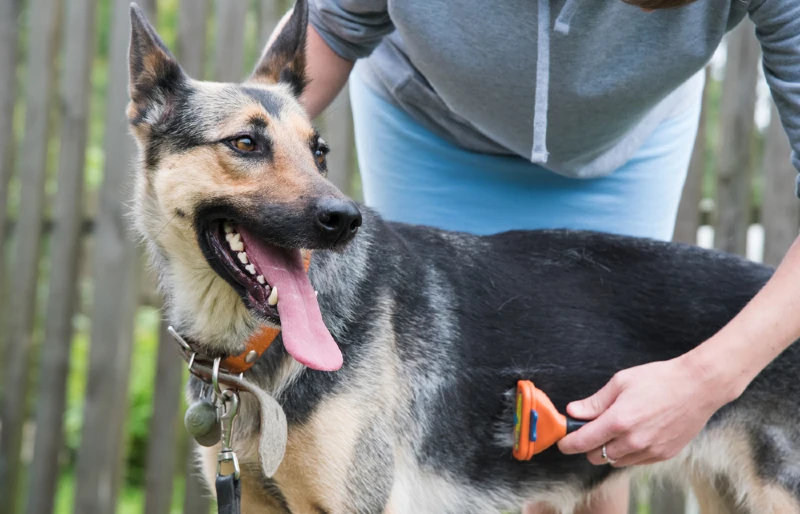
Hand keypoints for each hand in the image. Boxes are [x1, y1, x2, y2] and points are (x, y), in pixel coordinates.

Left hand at [557, 356, 736, 466]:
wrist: (697, 387)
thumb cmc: (659, 379)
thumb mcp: (621, 382)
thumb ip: (595, 402)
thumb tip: (573, 411)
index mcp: (618, 421)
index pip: (583, 442)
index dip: (568, 444)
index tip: (563, 442)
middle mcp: (633, 440)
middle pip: (597, 456)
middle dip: (589, 446)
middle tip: (593, 430)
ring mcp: (649, 450)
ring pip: (616, 461)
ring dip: (609, 450)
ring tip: (616, 430)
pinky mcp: (663, 455)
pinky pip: (636, 461)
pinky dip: (628, 453)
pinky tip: (634, 434)